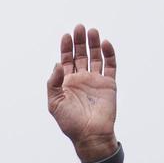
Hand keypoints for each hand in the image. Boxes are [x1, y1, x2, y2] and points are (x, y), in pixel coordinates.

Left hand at [47, 25, 118, 160]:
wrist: (90, 135)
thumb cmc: (70, 122)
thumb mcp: (54, 103)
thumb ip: (53, 83)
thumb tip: (57, 64)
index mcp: (67, 82)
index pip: (66, 60)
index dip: (66, 47)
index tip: (66, 35)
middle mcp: (81, 79)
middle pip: (81, 55)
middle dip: (79, 41)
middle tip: (79, 27)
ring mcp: (96, 80)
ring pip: (95, 57)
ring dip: (93, 44)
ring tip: (92, 31)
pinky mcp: (109, 84)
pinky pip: (110, 65)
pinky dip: (109, 54)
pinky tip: (104, 44)